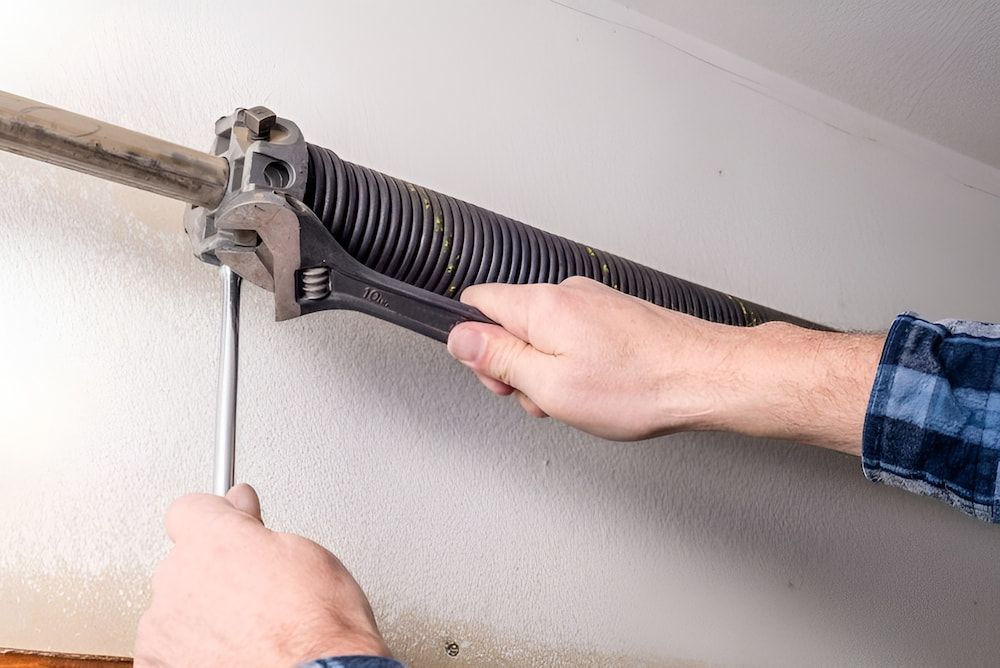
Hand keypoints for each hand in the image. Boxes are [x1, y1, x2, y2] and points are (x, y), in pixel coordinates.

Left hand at [134, 484, 389, 665]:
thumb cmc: (318, 629)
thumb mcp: (306, 554)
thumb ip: (257, 527)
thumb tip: (244, 509)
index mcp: (212, 541)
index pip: (190, 508)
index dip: (216, 517)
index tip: (232, 523)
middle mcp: (177, 580)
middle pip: (185, 560)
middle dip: (215, 570)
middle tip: (256, 590)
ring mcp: (163, 629)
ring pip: (175, 606)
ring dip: (202, 612)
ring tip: (249, 630)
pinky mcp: (157, 665)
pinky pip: (168, 647)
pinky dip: (192, 650)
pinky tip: (231, 654)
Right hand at [447, 277, 881, 451]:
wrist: (707, 377)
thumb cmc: (639, 386)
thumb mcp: (549, 386)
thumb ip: (498, 358)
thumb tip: (460, 338)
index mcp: (542, 305)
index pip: (475, 303)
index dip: (475, 346)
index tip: (498, 377)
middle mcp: (567, 293)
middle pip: (509, 321)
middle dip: (515, 364)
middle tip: (542, 397)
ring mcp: (594, 302)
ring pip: (544, 333)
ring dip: (548, 369)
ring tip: (579, 398)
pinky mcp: (616, 315)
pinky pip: (574, 336)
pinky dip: (575, 364)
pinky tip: (600, 388)